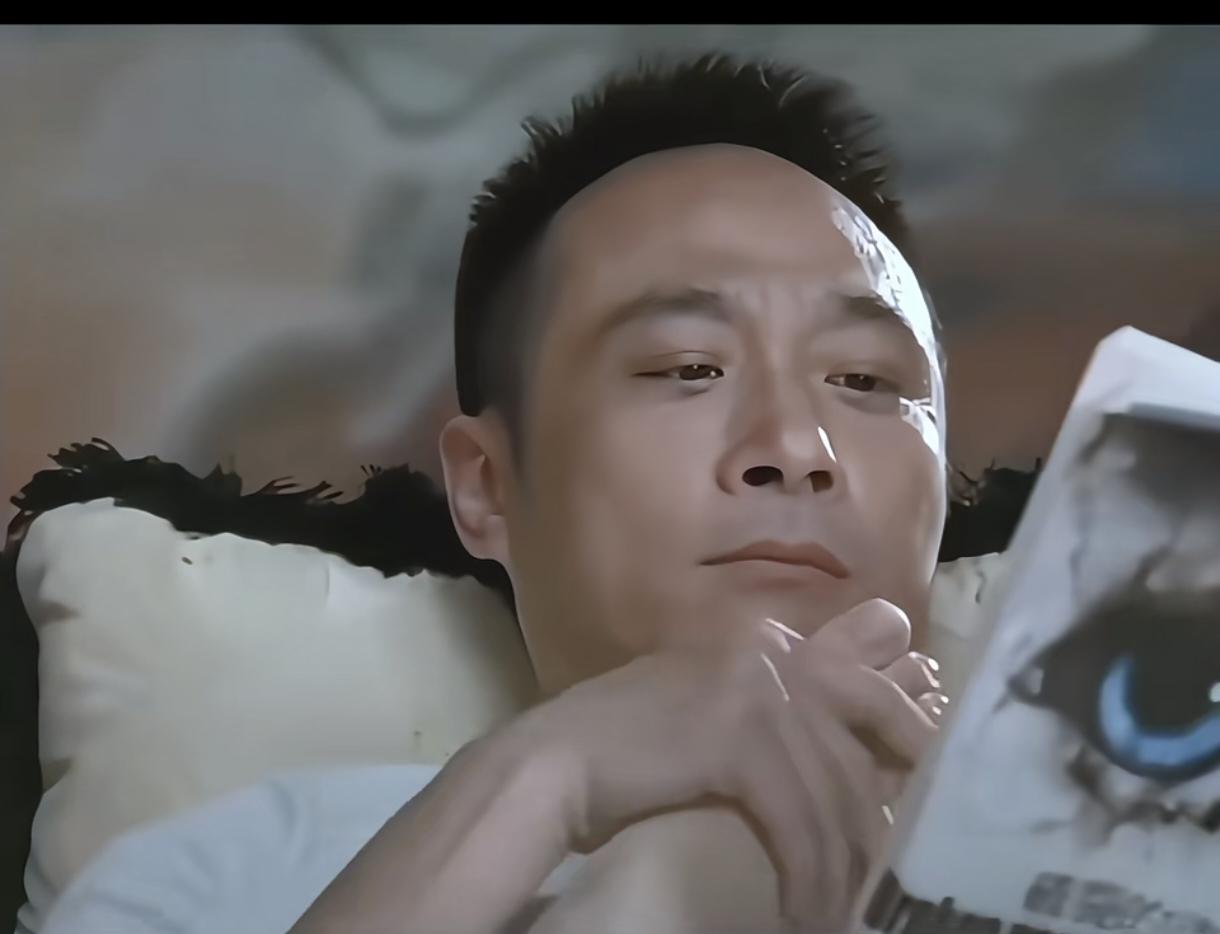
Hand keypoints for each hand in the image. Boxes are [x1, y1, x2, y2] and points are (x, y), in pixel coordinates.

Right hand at [502, 597, 942, 930]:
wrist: (552, 763)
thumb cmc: (625, 749)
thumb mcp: (713, 713)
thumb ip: (774, 714)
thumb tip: (846, 758)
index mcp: (765, 641)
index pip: (866, 666)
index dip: (908, 719)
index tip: (930, 772)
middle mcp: (770, 650)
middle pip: (873, 713)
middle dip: (909, 780)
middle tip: (910, 852)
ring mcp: (754, 686)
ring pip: (838, 785)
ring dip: (846, 863)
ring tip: (841, 910)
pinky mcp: (736, 735)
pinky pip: (798, 820)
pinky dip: (807, 877)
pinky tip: (802, 912)